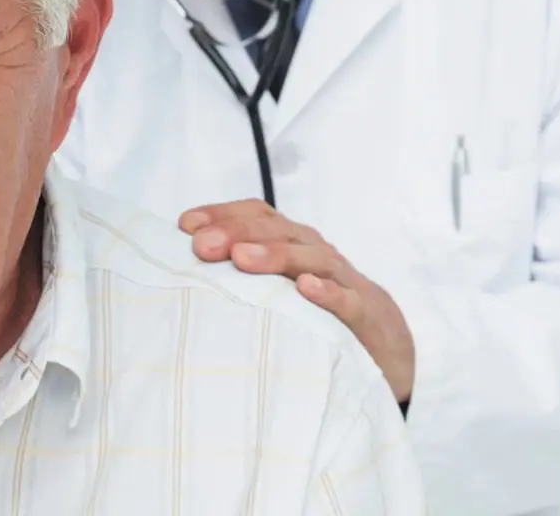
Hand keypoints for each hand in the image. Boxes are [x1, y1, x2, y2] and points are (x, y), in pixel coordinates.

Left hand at [180, 199, 414, 401]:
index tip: (184, 225)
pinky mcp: (365, 314)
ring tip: (242, 259)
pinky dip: (327, 292)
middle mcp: (313, 253)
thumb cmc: (314, 312)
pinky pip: (347, 299)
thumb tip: (175, 273)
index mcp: (290, 243)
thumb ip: (235, 277)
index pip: (256, 215)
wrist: (384, 344)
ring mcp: (341, 281)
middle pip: (277, 231)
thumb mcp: (273, 290)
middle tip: (203, 246)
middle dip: (237, 233)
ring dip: (275, 255)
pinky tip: (305, 290)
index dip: (222, 214)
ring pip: (309, 257)